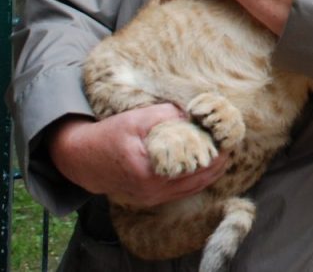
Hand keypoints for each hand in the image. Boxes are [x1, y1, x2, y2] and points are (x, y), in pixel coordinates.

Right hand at [47, 104, 228, 208]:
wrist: (82, 159)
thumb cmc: (108, 136)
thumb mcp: (135, 119)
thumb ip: (165, 114)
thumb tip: (192, 113)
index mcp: (149, 171)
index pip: (194, 164)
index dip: (214, 151)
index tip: (227, 136)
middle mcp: (152, 190)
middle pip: (198, 179)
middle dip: (218, 162)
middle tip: (231, 144)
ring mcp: (152, 198)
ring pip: (192, 188)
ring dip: (210, 172)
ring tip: (224, 154)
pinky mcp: (150, 199)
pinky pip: (182, 191)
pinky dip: (196, 179)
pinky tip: (207, 166)